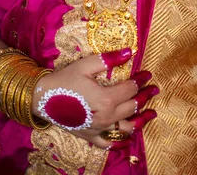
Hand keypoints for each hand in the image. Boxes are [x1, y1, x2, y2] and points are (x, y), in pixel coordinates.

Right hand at [31, 48, 157, 149]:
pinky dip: (122, 141)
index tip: (148, 74)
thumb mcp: (85, 65)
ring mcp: (99, 130)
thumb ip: (108, 59)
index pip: (130, 89)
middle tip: (154, 89)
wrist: (42, 99)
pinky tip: (129, 138)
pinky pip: (110, 144)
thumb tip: (129, 52)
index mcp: (106, 99)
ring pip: (127, 128)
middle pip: (132, 107)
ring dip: (141, 120)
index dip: (141, 80)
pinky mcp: (91, 137)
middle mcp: (106, 117)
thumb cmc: (64, 79)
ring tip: (152, 113)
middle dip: (145, 97)